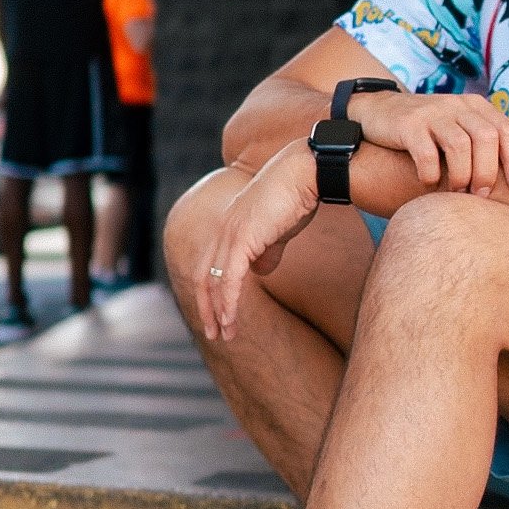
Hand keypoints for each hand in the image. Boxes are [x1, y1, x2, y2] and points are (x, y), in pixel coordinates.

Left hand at [196, 141, 319, 340]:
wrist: (305, 173)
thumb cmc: (297, 197)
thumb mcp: (279, 230)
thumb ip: (267, 250)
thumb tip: (260, 271)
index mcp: (228, 227)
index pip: (209, 266)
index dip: (211, 294)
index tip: (218, 317)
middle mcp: (222, 229)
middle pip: (202, 277)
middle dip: (207, 309)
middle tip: (214, 334)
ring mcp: (229, 233)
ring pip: (212, 282)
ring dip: (217, 312)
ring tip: (224, 335)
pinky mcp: (241, 238)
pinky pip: (228, 278)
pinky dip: (228, 301)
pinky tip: (230, 319)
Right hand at [352, 89, 508, 195]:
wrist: (380, 111)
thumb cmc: (430, 126)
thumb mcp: (464, 122)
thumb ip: (496, 128)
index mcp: (476, 106)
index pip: (506, 130)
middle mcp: (457, 106)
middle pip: (486, 137)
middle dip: (488, 172)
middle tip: (481, 195)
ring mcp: (432, 113)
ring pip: (459, 145)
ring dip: (462, 176)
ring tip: (458, 193)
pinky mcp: (408, 125)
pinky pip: (426, 153)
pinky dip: (431, 175)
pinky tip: (428, 185)